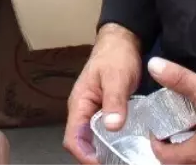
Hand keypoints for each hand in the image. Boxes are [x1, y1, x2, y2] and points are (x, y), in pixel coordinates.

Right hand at [64, 24, 141, 163]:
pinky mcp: (103, 112)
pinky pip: (101, 133)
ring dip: (101, 153)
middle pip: (80, 143)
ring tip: (119, 159)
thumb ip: (114, 101)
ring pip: (90, 140)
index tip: (102, 164)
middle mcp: (82, 110)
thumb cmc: (116, 56)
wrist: (121, 42)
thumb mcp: (117, 77)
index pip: (73, 138)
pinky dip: (109, 144)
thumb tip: (111, 127)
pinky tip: (123, 148)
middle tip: (116, 163)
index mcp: (79, 103)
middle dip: (93, 158)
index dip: (84, 155)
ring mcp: (92, 112)